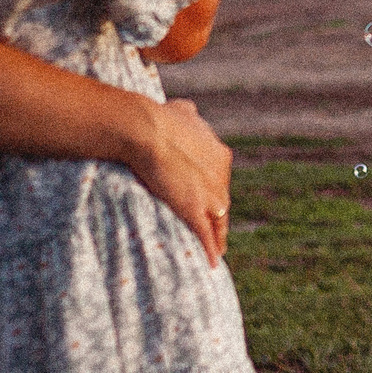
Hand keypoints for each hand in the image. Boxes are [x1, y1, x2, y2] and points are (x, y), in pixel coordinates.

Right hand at [140, 97, 233, 260]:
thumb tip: (189, 109)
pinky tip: (212, 262)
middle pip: (222, 202)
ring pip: (219, 222)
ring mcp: (210, 195)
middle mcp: (221, 177)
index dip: (213, 191)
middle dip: (218, 216)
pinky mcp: (195, 210)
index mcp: (219, 155)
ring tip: (217, 251)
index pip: (219, 180)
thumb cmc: (159, 118)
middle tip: (216, 230)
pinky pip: (206, 235)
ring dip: (219, 238)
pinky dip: (210, 249)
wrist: (148, 131)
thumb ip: (189, 114)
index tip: (209, 199)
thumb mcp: (182, 111)